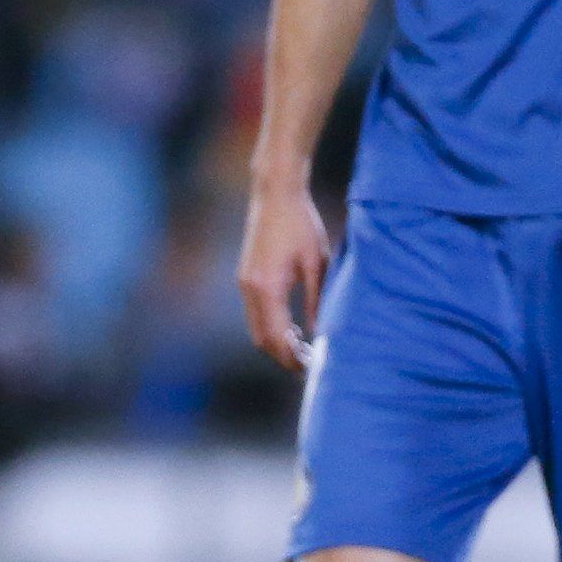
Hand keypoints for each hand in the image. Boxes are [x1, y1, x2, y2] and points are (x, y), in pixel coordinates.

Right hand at [235, 177, 332, 372]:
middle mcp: (250, 289)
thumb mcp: (317, 263)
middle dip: (282, 356)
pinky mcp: (245, 277)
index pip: (278, 337)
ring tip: (302, 350)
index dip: (292, 357)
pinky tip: (291, 327)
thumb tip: (318, 332)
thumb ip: (317, 300)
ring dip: (275, 343)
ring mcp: (244, 283)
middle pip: (262, 339)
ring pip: (255, 328)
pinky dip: (270, 327)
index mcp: (268, 287)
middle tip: (307, 365)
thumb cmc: (301, 224)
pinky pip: (254, 313)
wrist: (275, 194)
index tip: (311, 367)